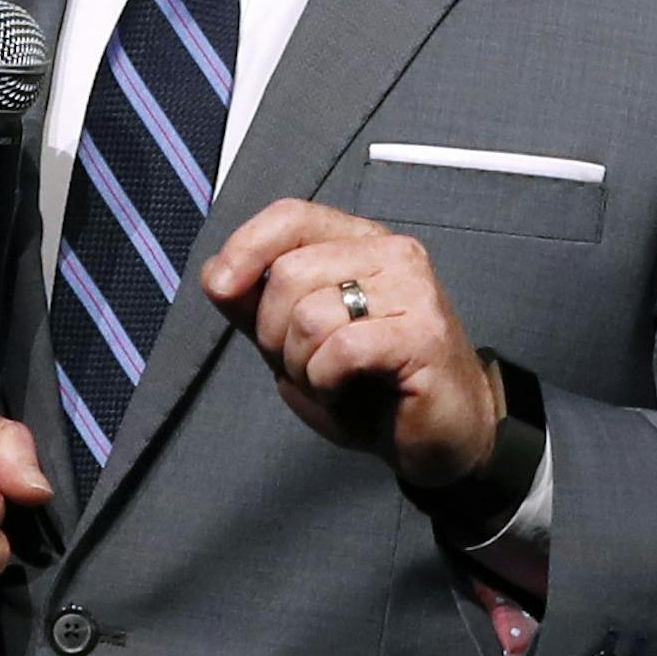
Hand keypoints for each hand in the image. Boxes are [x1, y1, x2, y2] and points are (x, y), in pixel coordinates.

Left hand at [200, 199, 498, 488]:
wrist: (440, 439)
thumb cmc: (370, 388)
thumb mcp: (296, 343)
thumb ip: (256, 306)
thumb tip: (216, 275)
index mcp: (359, 242)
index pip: (291, 216)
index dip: (245, 246)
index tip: (220, 288)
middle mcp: (390, 253)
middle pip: (289, 272)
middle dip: (274, 332)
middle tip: (306, 363)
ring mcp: (413, 290)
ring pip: (311, 314)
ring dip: (303, 364)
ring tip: (331, 381)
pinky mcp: (425, 334)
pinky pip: (342, 350)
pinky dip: (326, 382)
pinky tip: (347, 392)